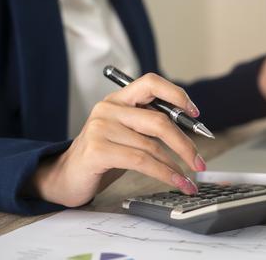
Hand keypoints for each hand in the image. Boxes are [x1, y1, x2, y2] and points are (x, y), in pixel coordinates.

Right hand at [32, 73, 204, 206]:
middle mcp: (109, 108)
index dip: (176, 94)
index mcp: (119, 99)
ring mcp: (101, 128)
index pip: (151, 83)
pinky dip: (165, 174)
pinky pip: (142, 162)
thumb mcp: (128, 133)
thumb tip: (190, 131)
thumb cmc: (103, 155)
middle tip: (200, 161)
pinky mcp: (98, 150)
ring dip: (177, 166)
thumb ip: (151, 125)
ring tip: (190, 179)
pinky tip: (177, 182)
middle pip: (159, 121)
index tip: (195, 113)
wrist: (65, 176)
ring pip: (152, 146)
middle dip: (185, 143)